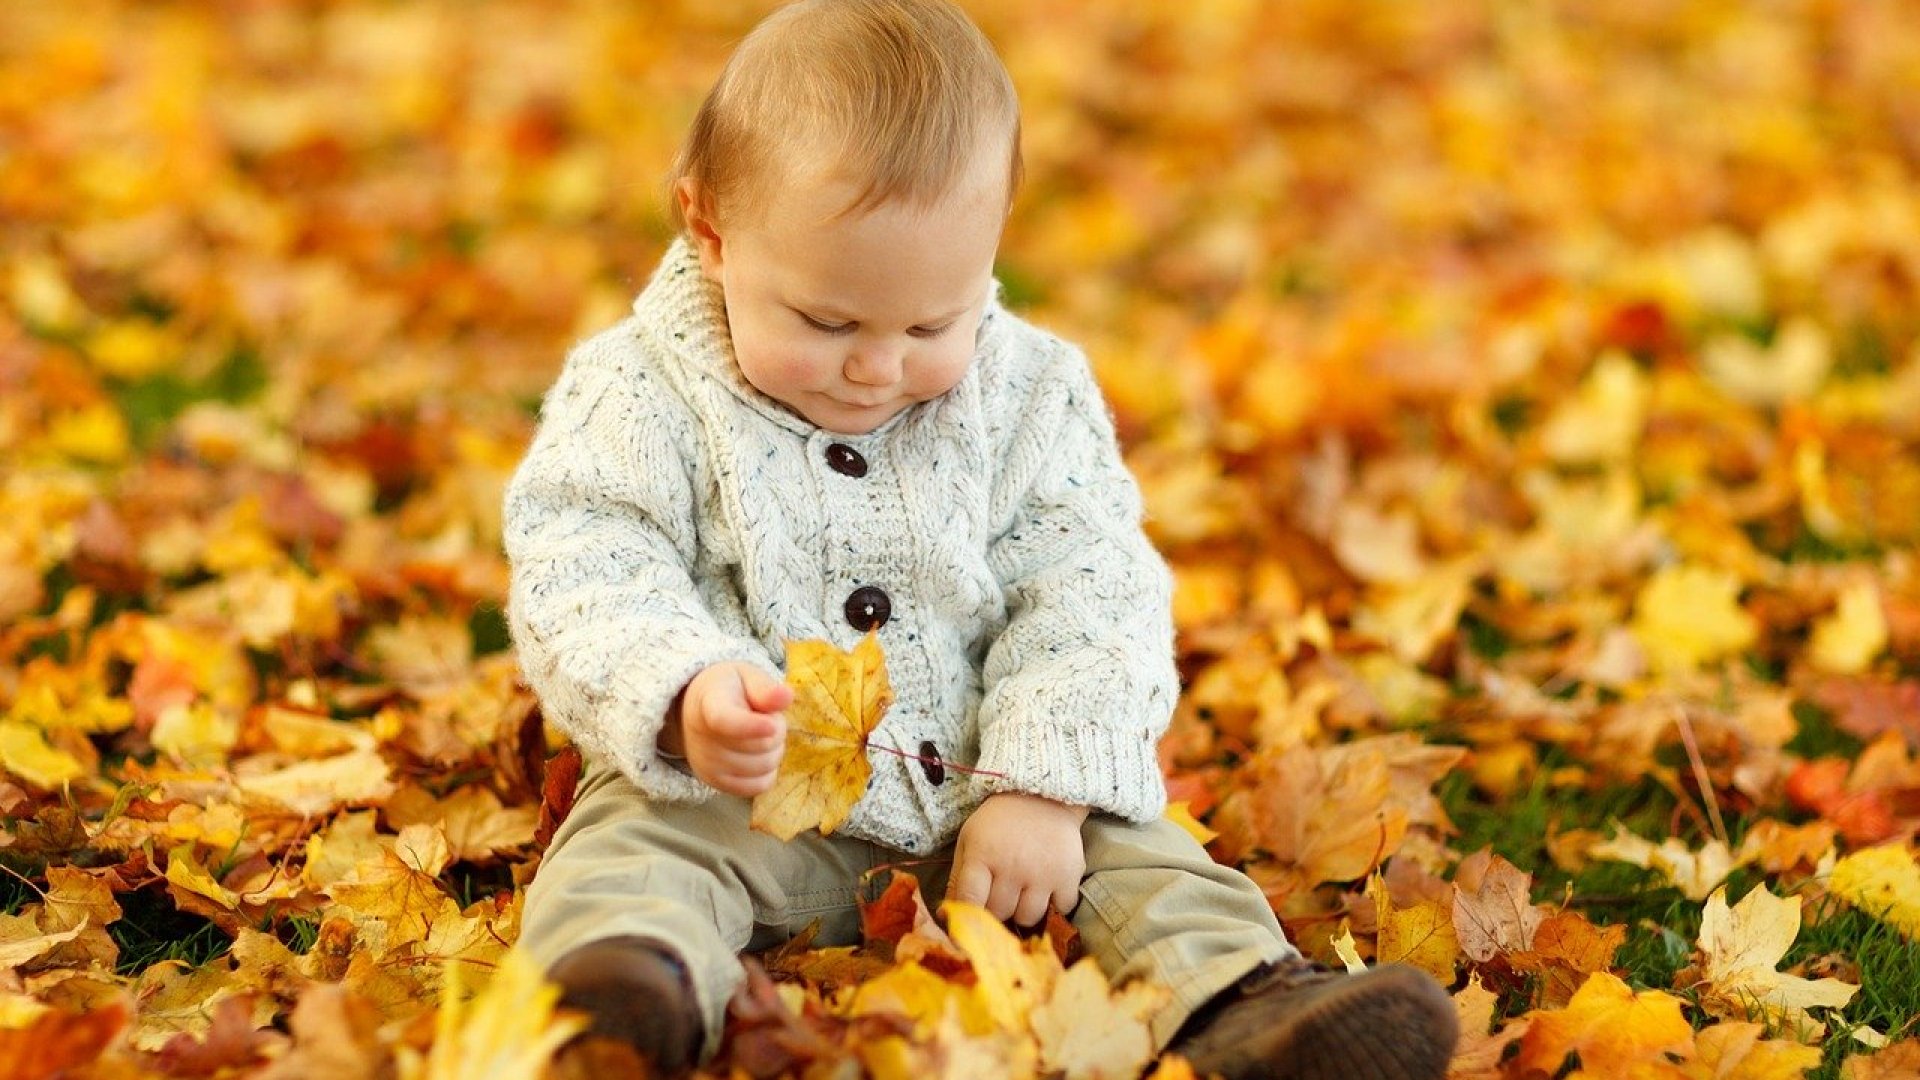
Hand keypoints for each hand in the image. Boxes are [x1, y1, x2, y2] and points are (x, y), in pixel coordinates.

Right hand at [662, 662, 792, 796]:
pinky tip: (758, 753)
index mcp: (709, 705)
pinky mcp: (716, 783)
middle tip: (766, 716)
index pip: (726, 721)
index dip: (751, 726)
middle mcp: (703, 739)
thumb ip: (764, 687)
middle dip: (775, 729)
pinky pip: (759, 785)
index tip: (771, 725)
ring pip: (765, 766)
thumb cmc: (729, 690)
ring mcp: (707, 765)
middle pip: (760, 744)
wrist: (698, 711)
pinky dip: (768, 771)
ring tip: (760, 732)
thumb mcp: (746, 676)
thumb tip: (786, 697)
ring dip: (774, 749)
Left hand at [946, 792, 1088, 926]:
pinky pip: (1060, 909)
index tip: (966, 928)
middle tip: (999, 896)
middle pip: (999, 912)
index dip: (966, 918)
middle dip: (995, 910)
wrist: (1044, 796)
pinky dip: (1054, 906)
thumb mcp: (970, 839)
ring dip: (1022, 911)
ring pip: (1027, 917)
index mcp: (983, 854)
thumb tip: (946, 915)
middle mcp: (1013, 866)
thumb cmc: (999, 822)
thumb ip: (957, 878)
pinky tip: (1047, 889)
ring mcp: (1043, 873)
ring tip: (1022, 892)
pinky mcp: (1069, 875)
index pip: (970, 900)